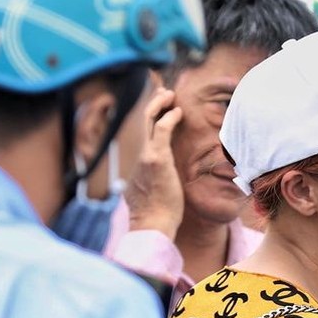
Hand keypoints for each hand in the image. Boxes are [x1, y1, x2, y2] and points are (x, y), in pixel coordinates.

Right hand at [124, 87, 183, 237]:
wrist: (152, 224)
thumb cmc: (155, 217)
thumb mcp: (148, 197)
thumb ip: (146, 187)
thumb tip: (143, 189)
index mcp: (139, 164)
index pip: (144, 135)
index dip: (152, 120)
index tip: (162, 111)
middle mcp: (139, 156)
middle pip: (143, 121)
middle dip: (154, 103)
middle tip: (165, 93)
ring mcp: (146, 156)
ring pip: (149, 120)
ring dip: (160, 103)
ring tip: (171, 94)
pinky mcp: (156, 159)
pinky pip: (162, 130)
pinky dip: (170, 117)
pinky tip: (178, 112)